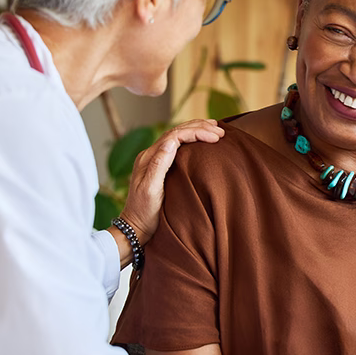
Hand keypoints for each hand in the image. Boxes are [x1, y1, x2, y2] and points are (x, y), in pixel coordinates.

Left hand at [120, 119, 223, 242]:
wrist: (136, 227)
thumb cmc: (144, 212)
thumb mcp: (150, 190)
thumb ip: (159, 165)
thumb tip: (171, 142)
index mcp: (149, 158)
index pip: (175, 136)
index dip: (196, 133)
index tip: (215, 137)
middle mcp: (151, 154)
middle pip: (177, 132)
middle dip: (199, 128)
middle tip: (220, 131)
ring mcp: (155, 159)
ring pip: (177, 136)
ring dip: (196, 130)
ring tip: (215, 128)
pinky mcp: (160, 166)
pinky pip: (177, 146)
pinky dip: (191, 139)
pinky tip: (201, 140)